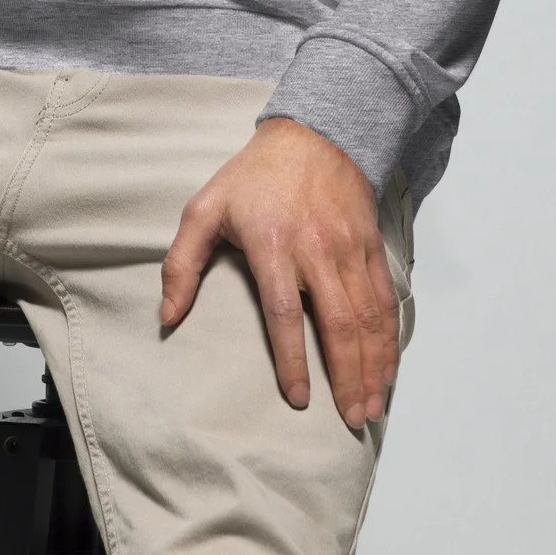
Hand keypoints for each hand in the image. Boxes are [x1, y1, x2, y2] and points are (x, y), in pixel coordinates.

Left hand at [159, 117, 399, 428]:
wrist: (316, 135)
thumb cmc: (254, 176)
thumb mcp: (205, 209)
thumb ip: (181, 264)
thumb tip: (166, 317)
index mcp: (272, 244)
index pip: (284, 312)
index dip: (292, 359)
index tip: (298, 398)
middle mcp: (317, 251)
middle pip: (337, 324)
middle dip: (347, 377)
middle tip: (351, 419)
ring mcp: (349, 250)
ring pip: (367, 317)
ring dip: (373, 366)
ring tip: (371, 407)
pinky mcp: (371, 248)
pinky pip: (384, 301)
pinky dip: (389, 339)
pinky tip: (386, 369)